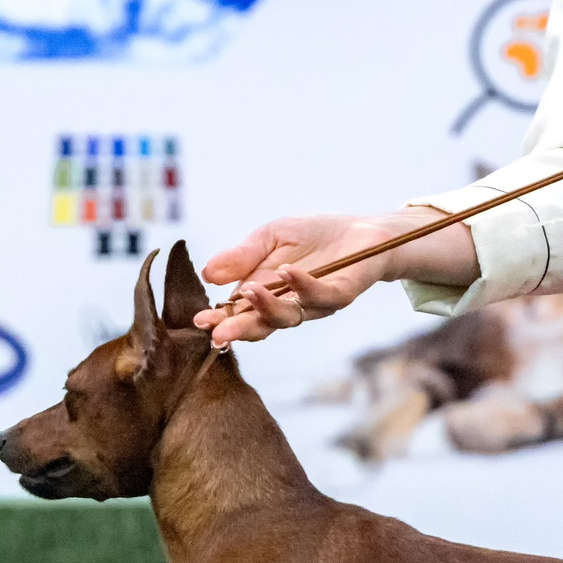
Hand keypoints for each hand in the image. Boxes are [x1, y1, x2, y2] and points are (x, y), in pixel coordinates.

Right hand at [196, 211, 449, 347]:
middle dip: (239, 328)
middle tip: (218, 331)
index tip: (199, 322)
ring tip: (249, 290)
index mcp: (267, 295)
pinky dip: (303, 285)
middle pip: (261, 325)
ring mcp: (315, 304)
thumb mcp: (270, 237)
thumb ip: (242, 256)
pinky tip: (288, 272)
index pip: (240, 314)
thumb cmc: (314, 236)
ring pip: (289, 316)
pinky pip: (321, 296)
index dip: (221, 320)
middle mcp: (289, 306)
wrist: (362, 231)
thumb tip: (207, 274)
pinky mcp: (340, 295)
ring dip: (267, 306)